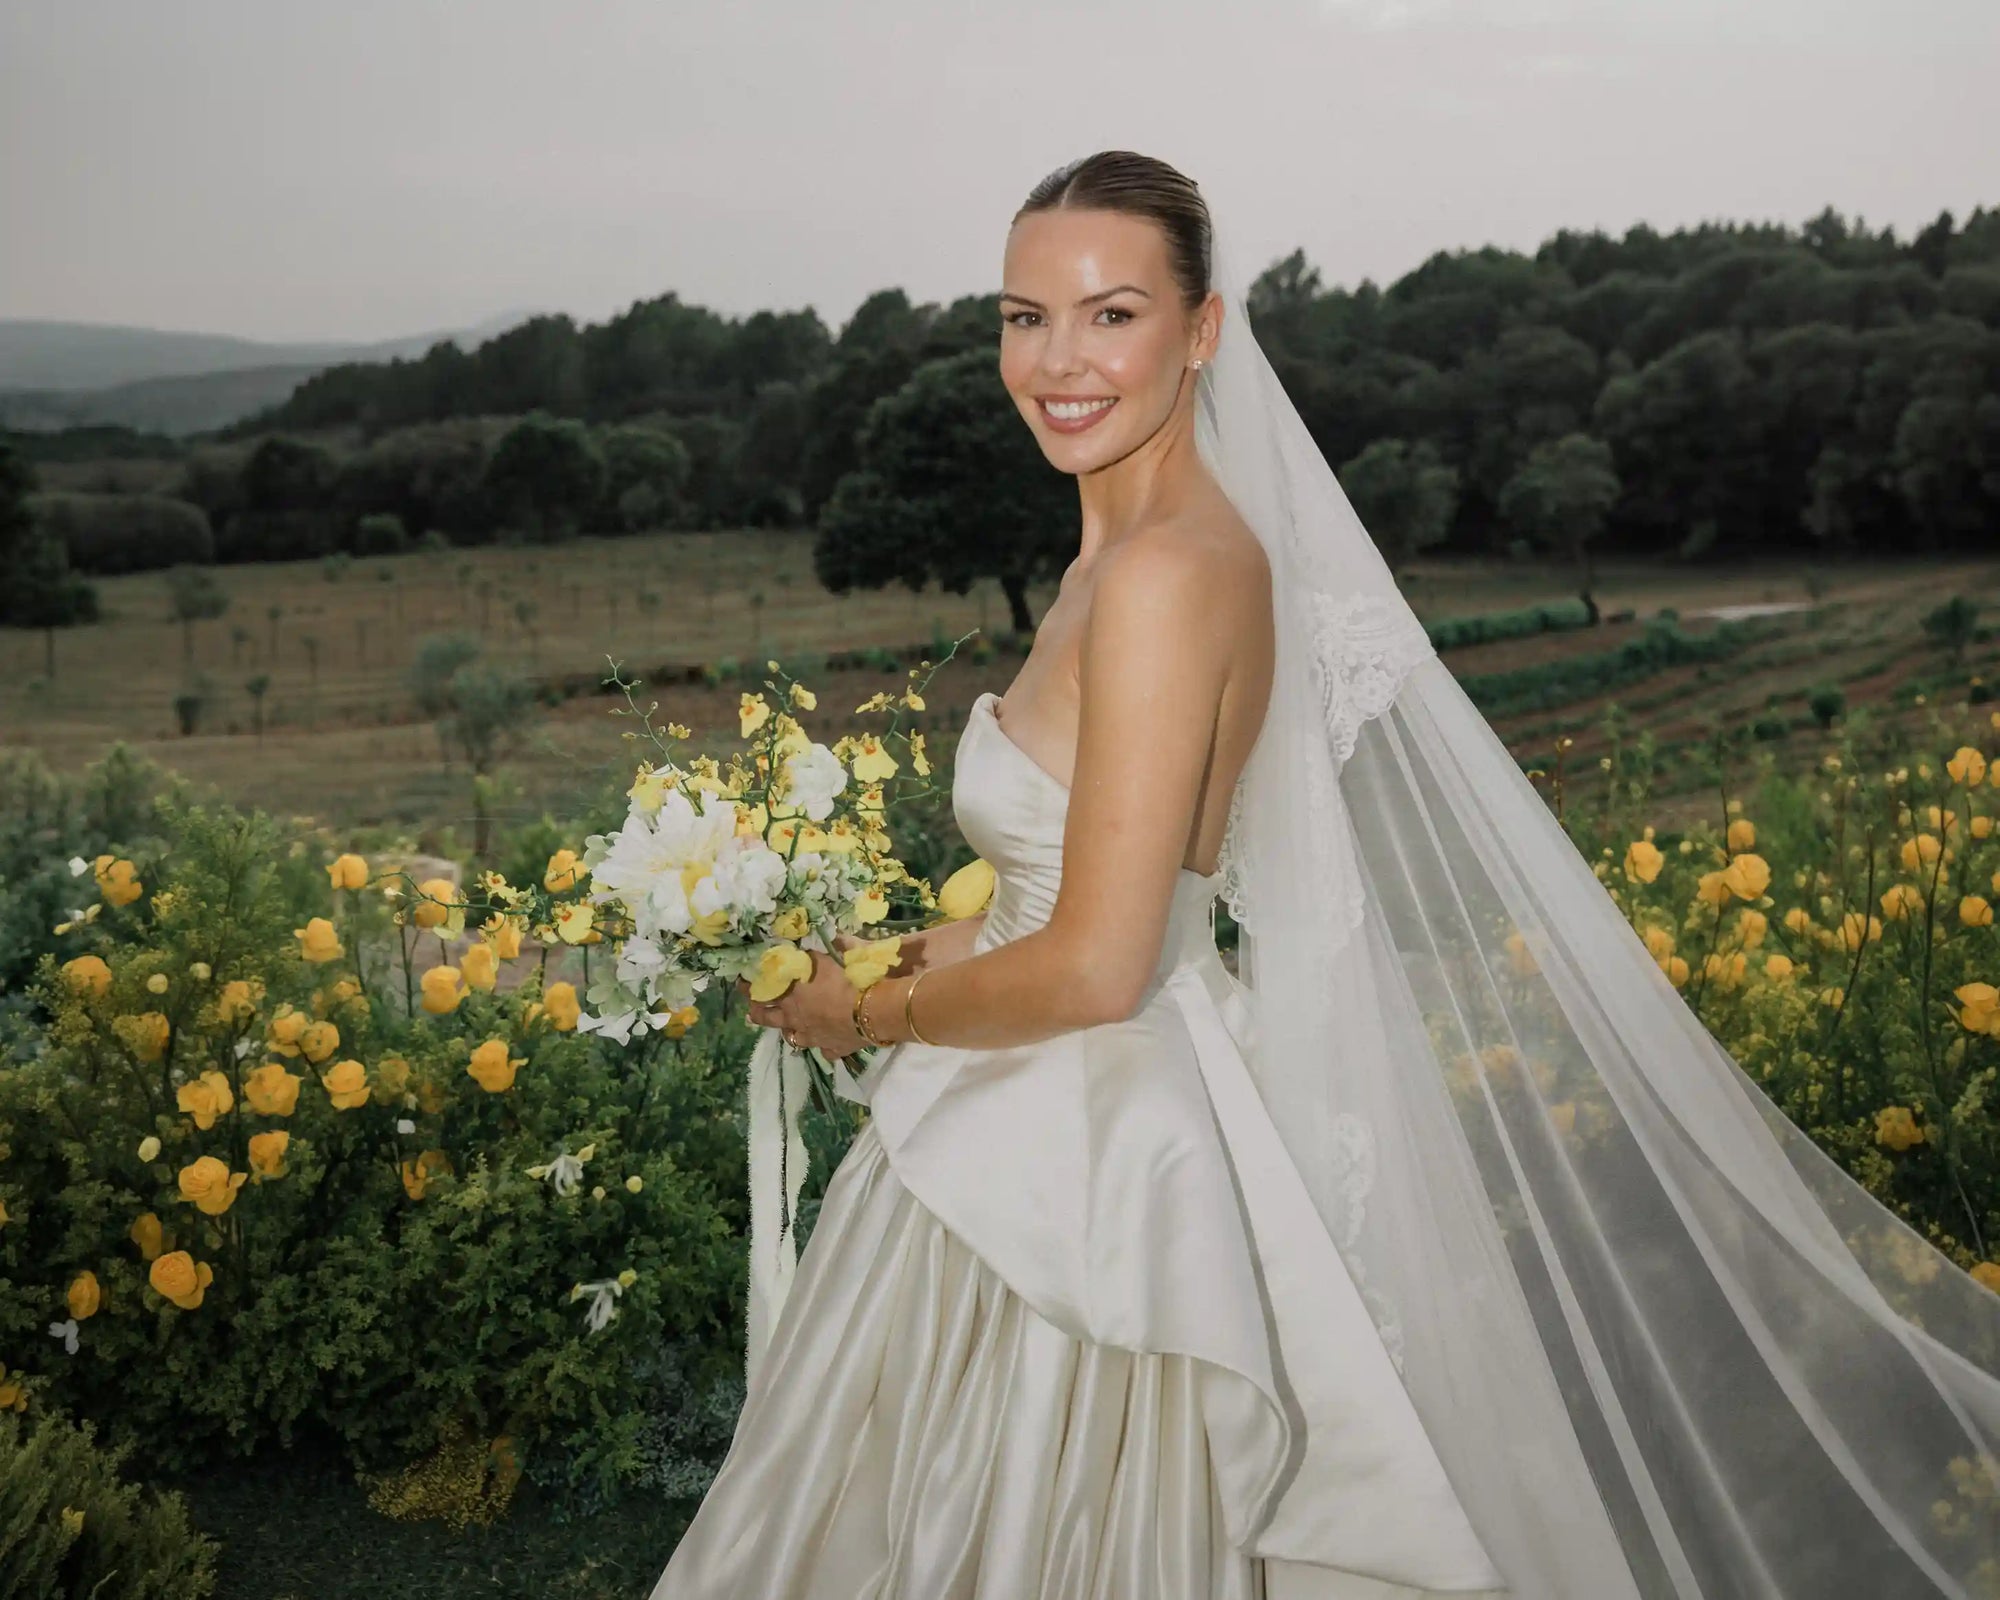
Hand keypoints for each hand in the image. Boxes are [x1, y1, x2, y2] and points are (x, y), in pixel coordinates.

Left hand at [737, 950, 871, 1058]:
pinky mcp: (832, 1049)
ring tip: (787, 1028)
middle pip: (767, 1018)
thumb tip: (823, 939)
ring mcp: (812, 1037)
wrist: (872, 1010)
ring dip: (788, 1031)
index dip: (747, 987)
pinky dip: (824, 1045)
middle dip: (756, 1012)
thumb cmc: (846, 978)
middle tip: (751, 1009)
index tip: (740, 983)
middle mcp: (795, 1018)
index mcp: (790, 994)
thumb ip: (820, 951)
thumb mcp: (830, 957)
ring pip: (792, 1037)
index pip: (759, 990)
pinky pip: (824, 1050)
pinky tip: (827, 1042)